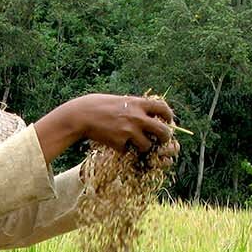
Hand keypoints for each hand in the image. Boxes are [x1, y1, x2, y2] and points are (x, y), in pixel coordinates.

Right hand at [35, 94, 174, 162]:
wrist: (82, 115)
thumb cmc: (100, 105)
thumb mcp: (121, 100)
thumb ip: (136, 107)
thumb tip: (152, 114)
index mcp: (138, 103)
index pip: (163, 108)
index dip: (169, 115)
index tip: (169, 121)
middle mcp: (137, 117)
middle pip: (163, 131)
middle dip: (165, 138)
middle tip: (162, 140)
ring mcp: (129, 131)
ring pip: (147, 145)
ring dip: (144, 147)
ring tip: (135, 144)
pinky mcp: (119, 143)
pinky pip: (127, 150)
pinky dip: (123, 149)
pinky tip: (114, 142)